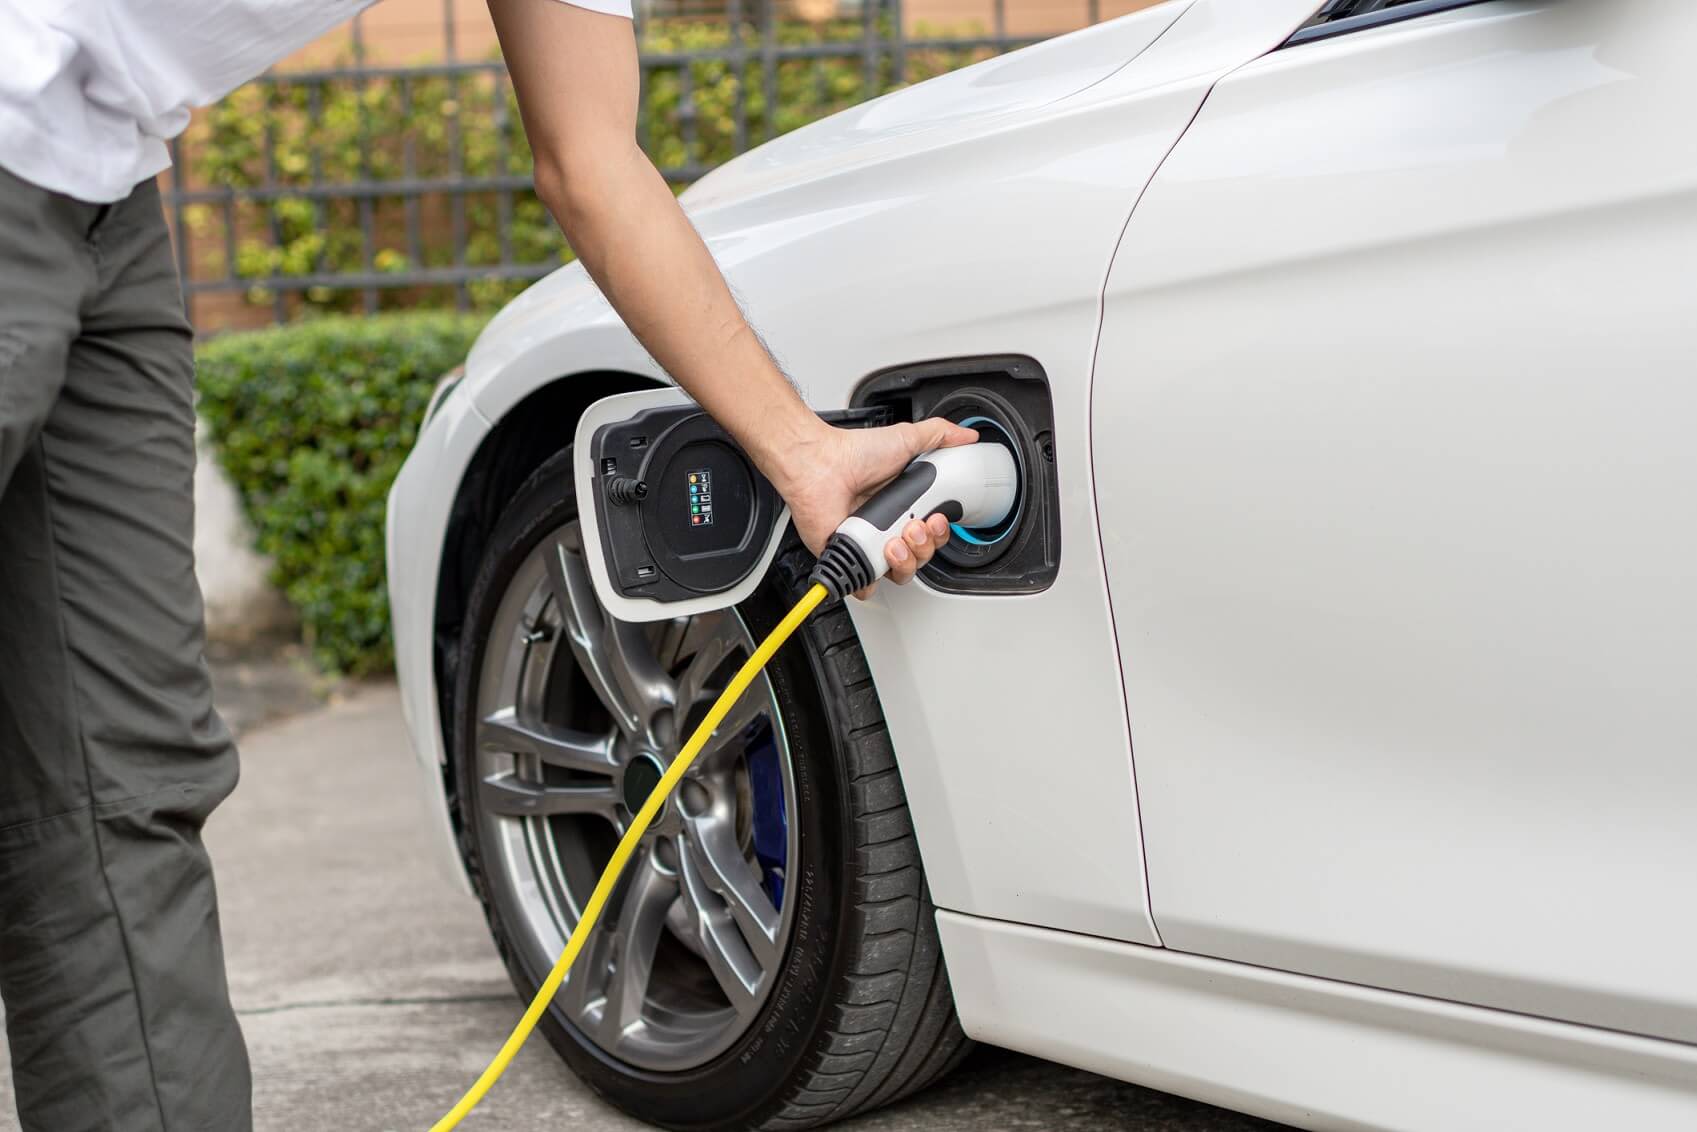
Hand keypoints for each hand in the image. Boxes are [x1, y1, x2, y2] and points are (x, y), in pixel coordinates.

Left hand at [773, 418, 978, 596]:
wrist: (819, 464)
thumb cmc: (853, 453)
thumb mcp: (906, 439)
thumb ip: (940, 436)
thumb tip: (967, 437)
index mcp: (903, 506)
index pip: (932, 534)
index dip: (939, 533)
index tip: (938, 519)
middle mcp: (886, 527)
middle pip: (921, 556)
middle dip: (925, 546)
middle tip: (914, 526)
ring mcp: (868, 544)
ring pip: (901, 573)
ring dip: (907, 560)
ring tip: (895, 539)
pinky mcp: (849, 557)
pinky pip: (866, 584)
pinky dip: (872, 581)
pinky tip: (877, 556)